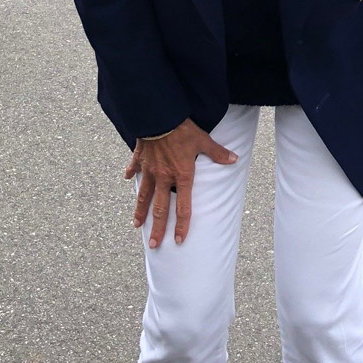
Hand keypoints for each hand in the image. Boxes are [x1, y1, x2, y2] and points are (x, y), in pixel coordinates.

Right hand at [125, 118, 237, 246]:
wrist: (159, 117)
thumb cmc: (182, 130)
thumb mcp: (203, 140)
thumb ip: (217, 153)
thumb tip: (234, 159)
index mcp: (181, 176)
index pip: (183, 207)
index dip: (182, 225)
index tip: (179, 240)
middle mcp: (164, 178)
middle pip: (160, 209)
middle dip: (157, 229)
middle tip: (154, 245)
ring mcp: (149, 170)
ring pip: (143, 196)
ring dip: (140, 211)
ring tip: (136, 224)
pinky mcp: (139, 159)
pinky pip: (134, 169)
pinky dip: (131, 174)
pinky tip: (128, 178)